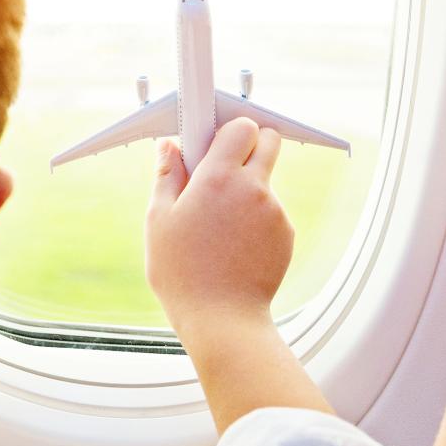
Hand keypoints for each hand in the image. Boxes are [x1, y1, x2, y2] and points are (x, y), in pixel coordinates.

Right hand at [145, 117, 292, 350]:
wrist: (221, 319)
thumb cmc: (182, 272)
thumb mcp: (159, 220)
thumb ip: (167, 175)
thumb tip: (169, 146)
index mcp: (218, 178)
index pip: (241, 126)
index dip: (226, 130)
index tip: (211, 142)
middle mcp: (253, 188)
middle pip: (268, 141)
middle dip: (248, 145)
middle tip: (221, 170)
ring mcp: (275, 212)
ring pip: (266, 180)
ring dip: (246, 189)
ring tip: (218, 226)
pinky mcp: (286, 234)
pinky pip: (271, 211)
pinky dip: (255, 219)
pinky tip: (233, 245)